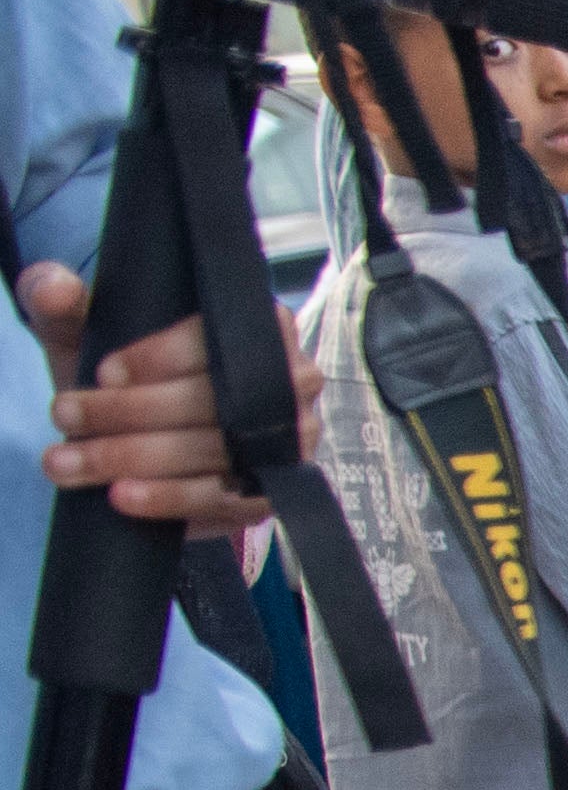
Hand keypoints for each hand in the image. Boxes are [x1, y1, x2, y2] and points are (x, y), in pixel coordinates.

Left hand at [23, 266, 285, 536]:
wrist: (148, 433)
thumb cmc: (131, 374)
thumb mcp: (95, 330)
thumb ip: (67, 304)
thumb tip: (54, 290)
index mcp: (262, 323)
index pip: (219, 337)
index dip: (158, 357)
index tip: (103, 373)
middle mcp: (292, 379)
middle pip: (213, 399)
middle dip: (128, 412)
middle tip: (64, 417)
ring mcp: (291, 440)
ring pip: (213, 450)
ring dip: (134, 457)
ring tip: (69, 461)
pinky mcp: (273, 489)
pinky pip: (225, 498)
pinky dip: (169, 498)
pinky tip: (122, 496)